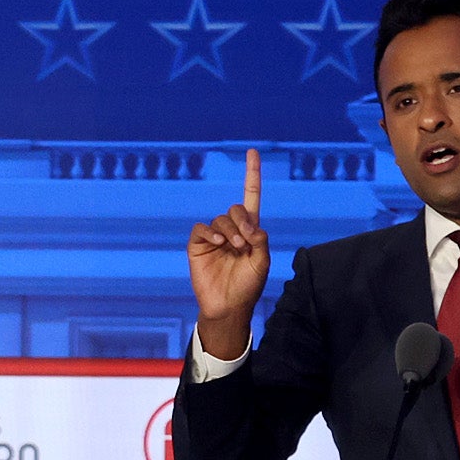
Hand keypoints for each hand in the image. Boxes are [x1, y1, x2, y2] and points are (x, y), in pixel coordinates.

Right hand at [187, 149, 269, 359]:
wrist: (228, 307)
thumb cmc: (248, 287)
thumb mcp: (262, 263)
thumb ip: (261, 242)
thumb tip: (253, 225)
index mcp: (249, 232)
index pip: (251, 198)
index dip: (252, 175)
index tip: (253, 151)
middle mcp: (231, 231)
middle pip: (236, 209)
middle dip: (243, 221)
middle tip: (247, 240)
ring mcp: (213, 238)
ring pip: (220, 219)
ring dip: (230, 230)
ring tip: (234, 247)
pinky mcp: (197, 246)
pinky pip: (201, 229)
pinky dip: (210, 232)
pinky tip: (218, 243)